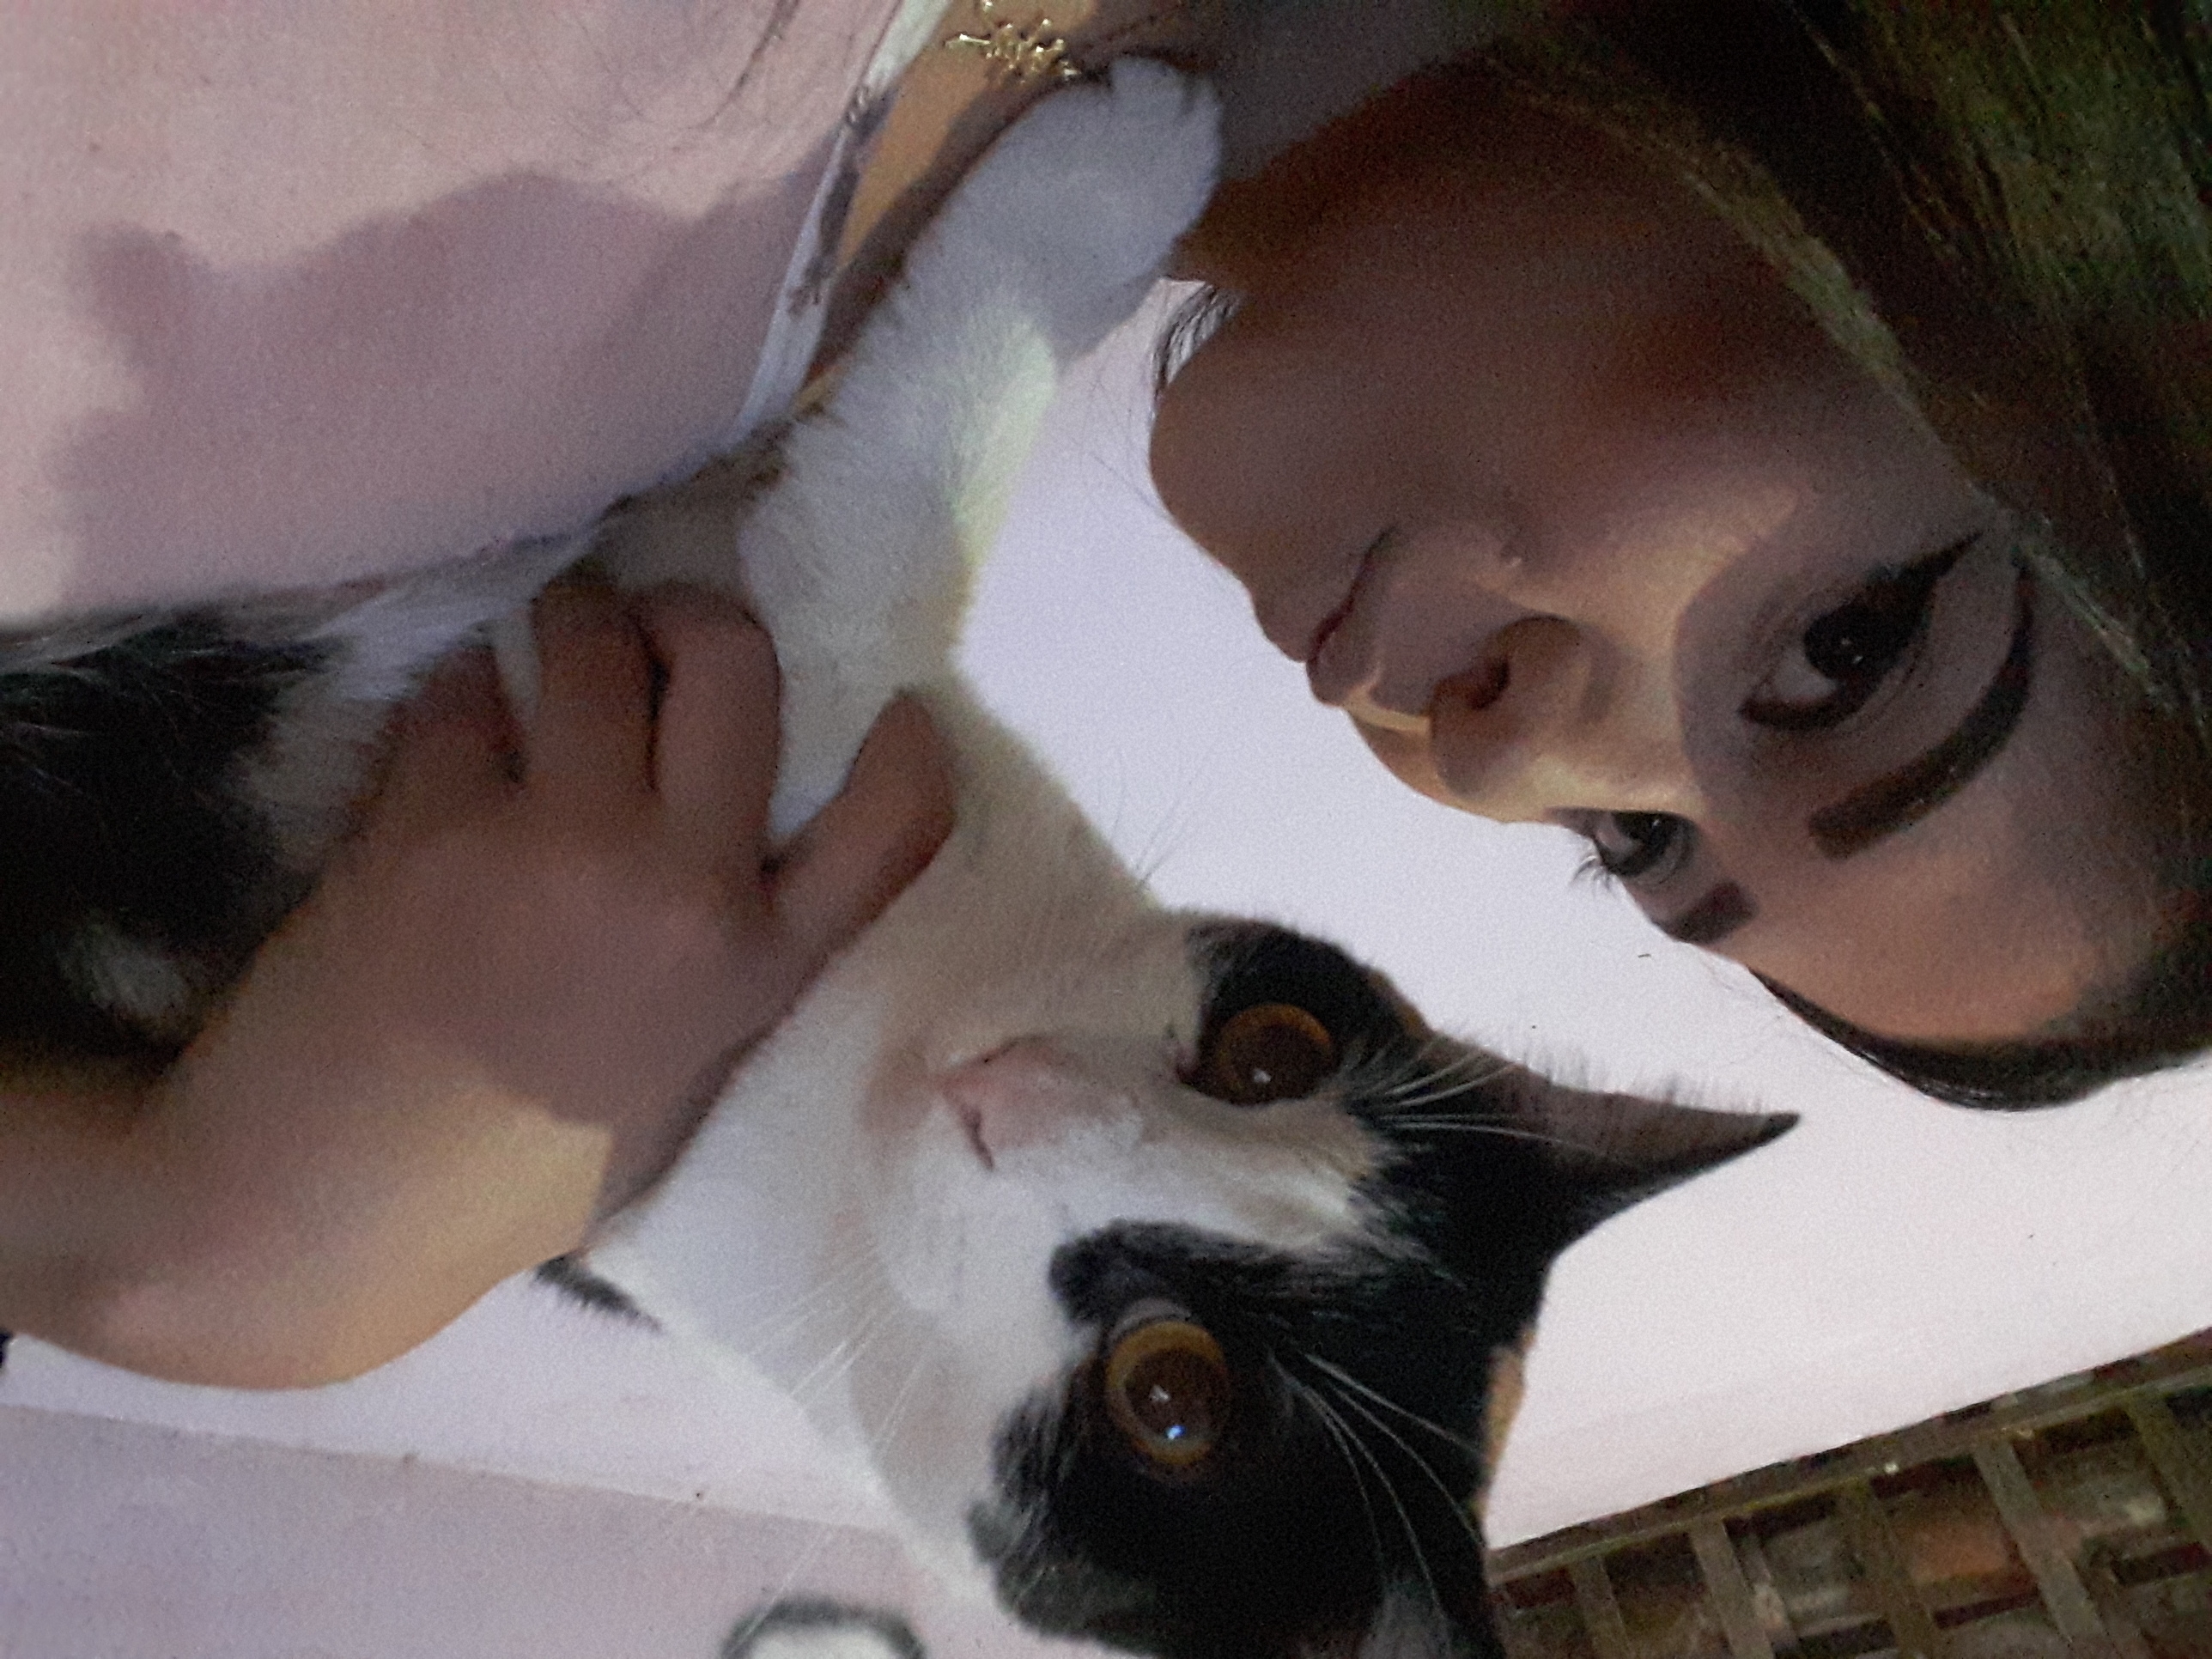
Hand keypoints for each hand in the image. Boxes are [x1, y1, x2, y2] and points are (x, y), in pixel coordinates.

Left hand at [320, 581, 954, 1214]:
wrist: (329, 1206)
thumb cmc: (524, 1168)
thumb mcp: (691, 1082)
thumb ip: (742, 967)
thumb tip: (752, 843)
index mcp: (757, 973)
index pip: (894, 821)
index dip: (908, 742)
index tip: (891, 708)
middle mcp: (679, 892)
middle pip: (732, 665)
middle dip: (692, 615)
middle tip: (654, 627)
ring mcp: (557, 847)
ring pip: (593, 646)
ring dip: (574, 621)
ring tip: (552, 640)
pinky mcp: (433, 823)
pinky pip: (466, 692)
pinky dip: (466, 690)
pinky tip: (457, 726)